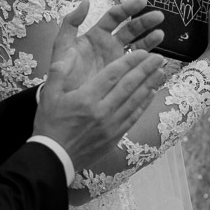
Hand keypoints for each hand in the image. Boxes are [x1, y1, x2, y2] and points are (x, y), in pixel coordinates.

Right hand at [34, 0, 167, 172]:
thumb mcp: (48, 96)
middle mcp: (102, 110)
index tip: (143, 52)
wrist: (54, 158)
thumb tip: (67, 51)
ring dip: (150, 84)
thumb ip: (58, 72)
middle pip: (129, 86)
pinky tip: (152, 94)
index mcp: (86, 98)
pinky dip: (144, 104)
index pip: (113, 75)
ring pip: (135, 101)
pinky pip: (134, 116)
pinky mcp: (115, 136)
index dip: (130, 62)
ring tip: (161, 71)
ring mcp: (111, 125)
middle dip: (146, 70)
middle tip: (159, 58)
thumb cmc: (50, 125)